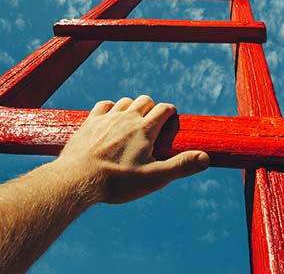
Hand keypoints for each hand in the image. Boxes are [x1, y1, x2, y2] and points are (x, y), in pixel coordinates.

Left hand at [56, 96, 209, 203]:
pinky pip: (104, 105)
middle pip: (145, 100)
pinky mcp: (90, 122)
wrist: (78, 180)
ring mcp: (107, 118)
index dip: (170, 112)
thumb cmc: (117, 182)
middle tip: (153, 122)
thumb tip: (206, 158)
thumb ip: (181, 166)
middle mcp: (127, 118)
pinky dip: (111, 108)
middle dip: (152, 108)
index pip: (163, 109)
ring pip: (125, 102)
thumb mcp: (154, 178)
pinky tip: (111, 118)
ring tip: (133, 122)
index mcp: (145, 129)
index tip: (171, 119)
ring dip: (132, 107)